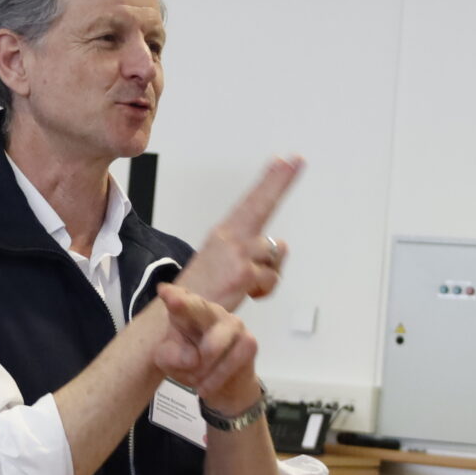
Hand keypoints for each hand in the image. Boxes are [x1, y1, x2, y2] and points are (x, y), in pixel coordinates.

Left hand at [155, 284, 261, 413]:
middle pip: (198, 308)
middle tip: (173, 303)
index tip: (164, 291)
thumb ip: (170, 356)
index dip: (173, 296)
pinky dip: (215, 378)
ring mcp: (232, 323)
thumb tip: (192, 357)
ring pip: (211, 348)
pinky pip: (230, 362)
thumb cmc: (191, 364)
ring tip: (195, 380)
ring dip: (200, 370)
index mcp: (187, 310)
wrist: (222, 385)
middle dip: (186, 306)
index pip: (179, 299)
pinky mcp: (248, 341)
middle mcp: (210, 310)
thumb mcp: (169, 362)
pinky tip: (206, 386)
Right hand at [176, 156, 303, 309]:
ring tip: (249, 282)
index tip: (285, 161)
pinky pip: (272, 278)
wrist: (179, 314)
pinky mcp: (244, 273)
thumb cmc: (201, 291)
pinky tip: (247, 294)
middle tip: (296, 160)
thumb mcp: (220, 263)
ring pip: (276, 251)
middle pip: (263, 204)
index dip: (270, 180)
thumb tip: (277, 247)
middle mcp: (230, 237)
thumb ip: (248, 251)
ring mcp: (238, 253)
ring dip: (270, 270)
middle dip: (281, 181)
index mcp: (224, 233)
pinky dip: (264, 289)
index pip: (251, 201)